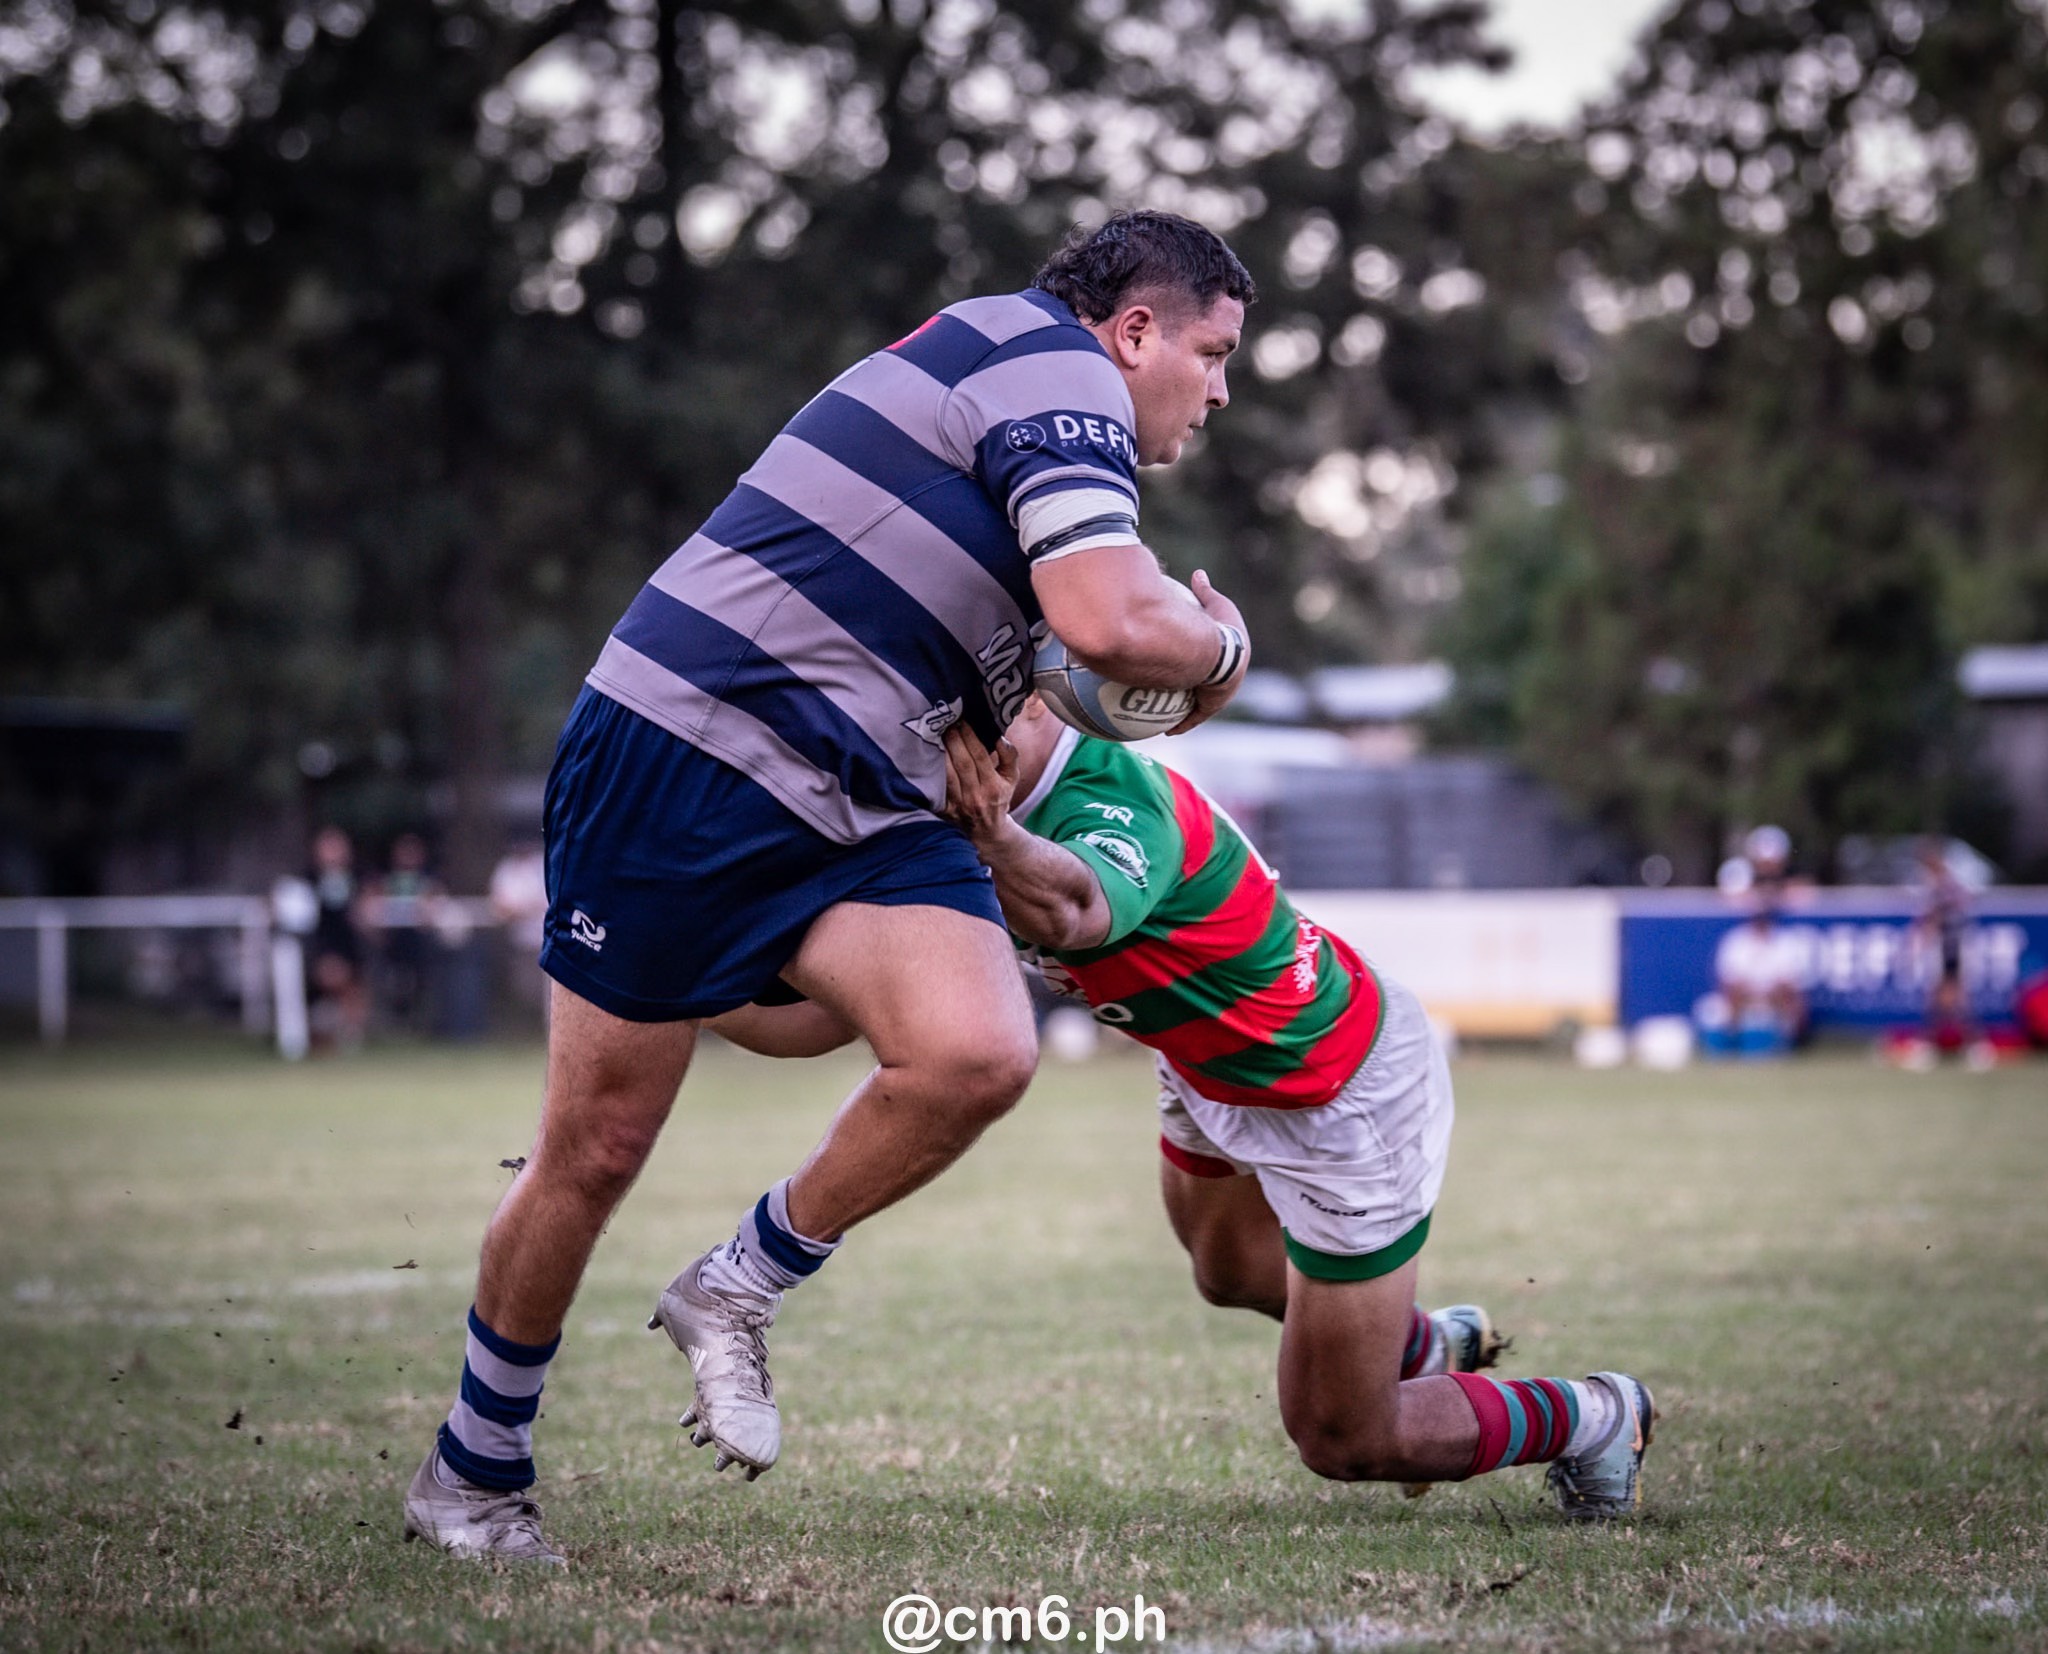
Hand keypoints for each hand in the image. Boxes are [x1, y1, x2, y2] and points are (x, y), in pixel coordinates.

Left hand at [941, 722, 1018, 842]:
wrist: (987, 832)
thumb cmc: (998, 798)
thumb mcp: (1011, 779)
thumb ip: (1010, 756)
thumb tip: (999, 737)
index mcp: (993, 787)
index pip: (980, 756)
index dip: (970, 737)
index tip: (962, 721)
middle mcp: (976, 796)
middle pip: (962, 763)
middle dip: (954, 740)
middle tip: (947, 723)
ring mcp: (958, 805)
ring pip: (947, 773)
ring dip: (940, 752)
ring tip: (935, 733)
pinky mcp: (944, 810)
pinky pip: (936, 786)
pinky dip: (931, 770)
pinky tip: (926, 754)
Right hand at [1167, 568, 1248, 734]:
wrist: (1221, 656)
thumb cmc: (1219, 628)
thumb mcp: (1213, 603)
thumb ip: (1205, 591)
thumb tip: (1198, 574)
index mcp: (1236, 657)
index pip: (1224, 661)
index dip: (1213, 662)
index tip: (1203, 664)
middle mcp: (1231, 681)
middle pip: (1213, 688)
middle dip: (1202, 692)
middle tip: (1185, 692)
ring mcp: (1220, 697)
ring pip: (1201, 707)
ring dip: (1189, 713)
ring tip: (1171, 720)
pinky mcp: (1209, 708)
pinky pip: (1191, 719)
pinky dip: (1181, 725)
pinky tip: (1167, 731)